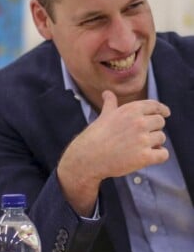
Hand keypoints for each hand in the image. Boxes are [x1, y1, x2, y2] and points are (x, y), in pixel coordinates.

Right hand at [57, 90, 170, 215]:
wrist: (86, 158)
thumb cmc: (93, 137)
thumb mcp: (103, 116)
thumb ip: (110, 104)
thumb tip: (107, 93)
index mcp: (130, 110)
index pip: (155, 106)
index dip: (161, 110)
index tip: (165, 113)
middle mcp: (139, 123)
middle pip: (160, 122)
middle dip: (153, 129)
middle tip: (140, 137)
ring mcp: (143, 140)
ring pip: (161, 138)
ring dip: (153, 143)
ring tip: (138, 148)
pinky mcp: (144, 157)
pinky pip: (163, 154)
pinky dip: (158, 156)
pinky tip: (147, 157)